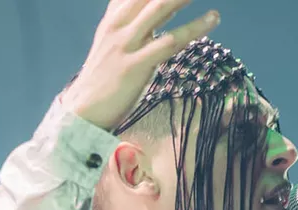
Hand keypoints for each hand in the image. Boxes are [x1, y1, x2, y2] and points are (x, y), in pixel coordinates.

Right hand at [64, 0, 219, 131]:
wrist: (83, 111)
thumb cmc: (102, 79)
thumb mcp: (111, 42)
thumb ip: (127, 21)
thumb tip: (146, 9)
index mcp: (113, 19)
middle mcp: (118, 26)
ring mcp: (126, 44)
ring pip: (159, 8)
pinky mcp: (136, 65)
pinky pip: (171, 41)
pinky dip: (195, 27)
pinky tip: (213, 18)